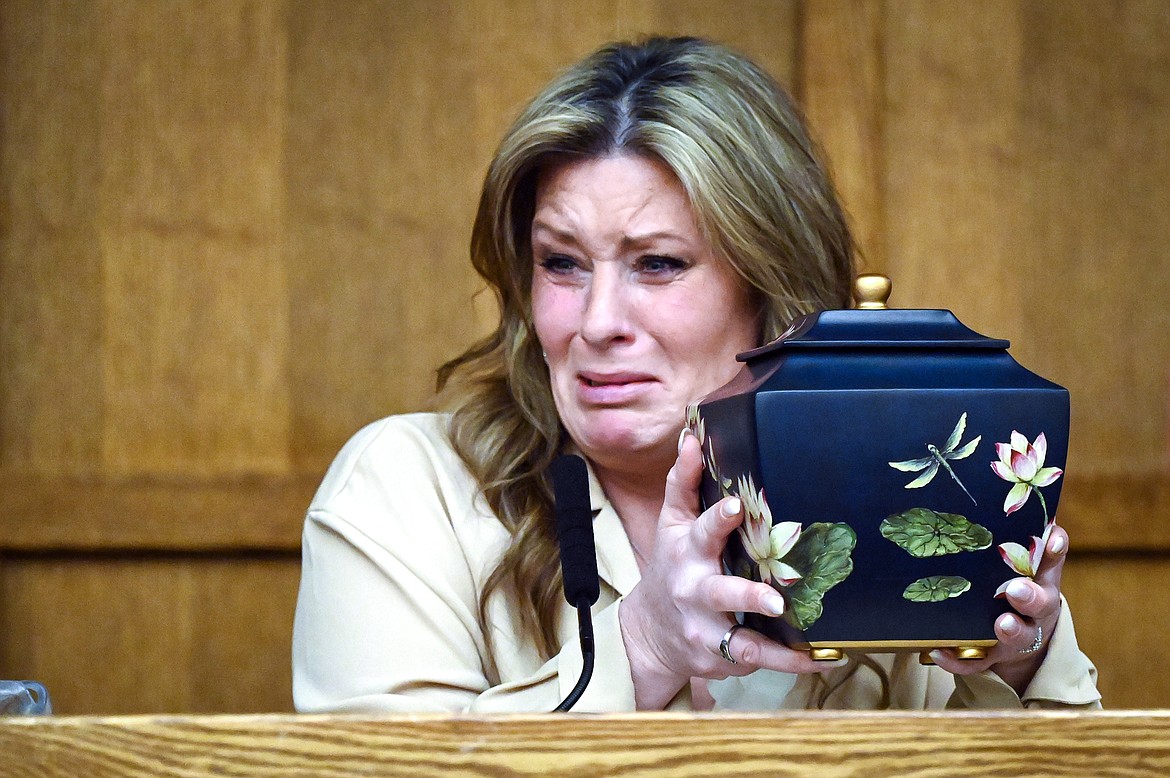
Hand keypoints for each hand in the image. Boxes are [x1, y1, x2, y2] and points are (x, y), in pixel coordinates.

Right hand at [618, 429, 838, 709]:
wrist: (651, 630)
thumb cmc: (672, 565)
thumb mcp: (671, 523)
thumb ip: (682, 481)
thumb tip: (691, 437)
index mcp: (688, 551)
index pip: (700, 530)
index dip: (718, 519)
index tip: (735, 507)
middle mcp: (696, 590)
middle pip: (720, 593)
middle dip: (747, 597)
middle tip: (775, 599)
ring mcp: (707, 627)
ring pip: (740, 640)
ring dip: (772, 644)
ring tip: (809, 646)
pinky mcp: (719, 655)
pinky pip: (755, 661)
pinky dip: (788, 662)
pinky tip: (823, 658)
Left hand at [929, 523, 1068, 693]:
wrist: (1018, 638)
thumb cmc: (1016, 587)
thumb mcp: (1028, 567)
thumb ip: (1025, 540)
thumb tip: (1026, 507)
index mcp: (1043, 582)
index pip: (1053, 562)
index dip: (1054, 551)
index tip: (1051, 539)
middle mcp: (1034, 611)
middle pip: (1039, 604)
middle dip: (1029, 596)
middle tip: (1016, 589)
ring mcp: (1016, 635)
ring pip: (1016, 636)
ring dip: (1009, 630)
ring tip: (1000, 623)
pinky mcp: (992, 656)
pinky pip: (976, 661)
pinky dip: (958, 659)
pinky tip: (937, 652)